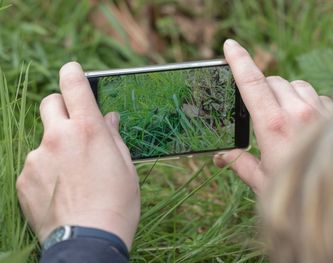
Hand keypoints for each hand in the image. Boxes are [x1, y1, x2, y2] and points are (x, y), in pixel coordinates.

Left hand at [16, 62, 139, 249]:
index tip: (73, 71)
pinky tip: (60, 189)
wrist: (89, 240)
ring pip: (44, 139)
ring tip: (72, 174)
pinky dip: (46, 170)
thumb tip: (109, 117)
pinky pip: (35, 164)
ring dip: (56, 146)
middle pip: (49, 103)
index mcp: (88, 130)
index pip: (73, 84)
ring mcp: (37, 158)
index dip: (72, 73)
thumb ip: (113, 136)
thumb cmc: (116, 202)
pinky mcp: (23, 178)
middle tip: (74, 125)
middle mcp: (58, 137)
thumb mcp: (125, 165)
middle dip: (60, 107)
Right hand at [214, 39, 332, 194]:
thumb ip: (240, 164)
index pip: (253, 84)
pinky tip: (302, 121)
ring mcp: (319, 111)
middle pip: (273, 81)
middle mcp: (298, 112)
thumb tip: (221, 157)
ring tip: (281, 116)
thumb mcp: (262, 181)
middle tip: (256, 110)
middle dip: (261, 89)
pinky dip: (303, 102)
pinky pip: (313, 95)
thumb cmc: (297, 191)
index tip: (229, 47)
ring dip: (283, 93)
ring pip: (295, 85)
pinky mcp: (332, 113)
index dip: (239, 62)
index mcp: (274, 126)